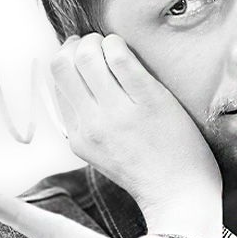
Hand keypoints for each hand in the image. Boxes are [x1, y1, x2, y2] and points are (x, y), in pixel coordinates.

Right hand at [50, 33, 222, 237]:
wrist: (180, 196)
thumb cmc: (148, 171)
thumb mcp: (101, 153)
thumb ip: (87, 122)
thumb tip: (80, 79)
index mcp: (78, 137)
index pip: (56, 84)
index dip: (66, 60)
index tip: (81, 55)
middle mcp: (91, 124)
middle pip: (61, 65)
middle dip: (75, 46)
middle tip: (94, 46)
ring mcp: (118, 113)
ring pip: (86, 55)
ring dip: (96, 41)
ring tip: (112, 46)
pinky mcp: (148, 102)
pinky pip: (121, 58)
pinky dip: (118, 44)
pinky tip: (127, 49)